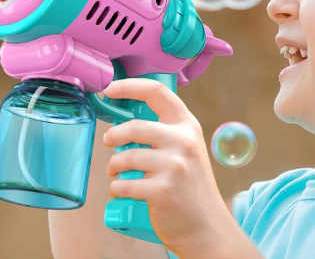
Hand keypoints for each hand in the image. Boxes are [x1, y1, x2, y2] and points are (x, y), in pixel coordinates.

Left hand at [102, 78, 235, 255]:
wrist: (207, 227)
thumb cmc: (189, 187)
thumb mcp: (186, 151)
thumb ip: (165, 133)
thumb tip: (124, 122)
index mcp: (188, 127)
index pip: (157, 92)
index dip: (129, 86)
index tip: (110, 89)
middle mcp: (184, 142)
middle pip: (135, 127)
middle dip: (114, 135)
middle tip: (108, 141)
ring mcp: (174, 166)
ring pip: (126, 157)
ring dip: (113, 165)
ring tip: (115, 172)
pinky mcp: (162, 190)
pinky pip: (124, 184)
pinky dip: (116, 189)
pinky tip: (120, 190)